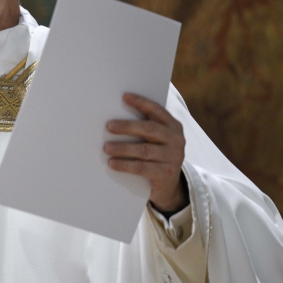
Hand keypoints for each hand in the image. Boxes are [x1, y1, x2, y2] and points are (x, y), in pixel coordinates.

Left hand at [103, 93, 188, 212]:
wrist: (169, 185)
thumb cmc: (155, 155)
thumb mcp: (155, 139)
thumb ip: (143, 127)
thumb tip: (114, 117)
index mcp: (173, 126)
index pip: (156, 110)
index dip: (141, 102)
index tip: (125, 96)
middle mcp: (176, 139)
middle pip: (149, 129)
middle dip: (127, 127)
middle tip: (109, 126)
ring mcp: (173, 157)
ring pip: (144, 150)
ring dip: (123, 148)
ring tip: (106, 147)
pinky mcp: (167, 173)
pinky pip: (142, 167)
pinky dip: (125, 165)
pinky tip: (112, 163)